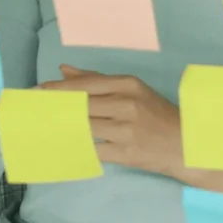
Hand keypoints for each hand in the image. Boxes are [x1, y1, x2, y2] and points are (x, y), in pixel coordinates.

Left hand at [40, 66, 184, 178]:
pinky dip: (79, 146)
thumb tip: (64, 70)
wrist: (184, 144)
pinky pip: (93, 149)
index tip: (40, 90)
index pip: (86, 84)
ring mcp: (125, 129)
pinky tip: (68, 144)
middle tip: (38, 108)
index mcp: (128, 84)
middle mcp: (126, 104)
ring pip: (84, 126)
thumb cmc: (156, 114)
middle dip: (58, 106)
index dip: (60, 88)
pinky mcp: (124, 152)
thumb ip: (97, 80)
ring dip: (65, 126)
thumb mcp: (132, 90)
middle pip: (82, 104)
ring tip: (49, 125)